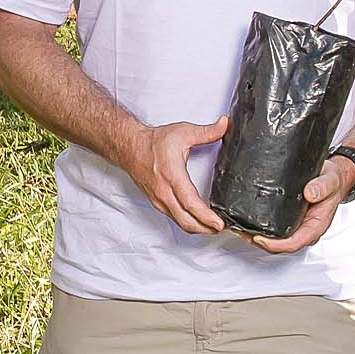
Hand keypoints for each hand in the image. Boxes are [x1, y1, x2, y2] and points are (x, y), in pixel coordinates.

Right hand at [133, 117, 228, 237]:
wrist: (130, 148)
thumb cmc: (153, 143)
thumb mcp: (182, 132)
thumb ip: (206, 131)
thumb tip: (224, 125)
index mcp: (172, 175)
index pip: (190, 202)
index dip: (205, 216)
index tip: (219, 223)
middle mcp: (164, 192)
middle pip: (186, 220)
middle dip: (206, 228)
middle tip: (222, 228)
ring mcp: (159, 200)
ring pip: (180, 222)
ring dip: (198, 228)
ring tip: (214, 227)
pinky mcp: (157, 203)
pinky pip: (175, 218)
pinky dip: (188, 223)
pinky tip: (198, 221)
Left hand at [247, 153, 354, 256]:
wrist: (334, 176)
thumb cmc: (333, 182)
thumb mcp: (331, 180)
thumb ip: (323, 186)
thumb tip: (310, 193)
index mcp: (315, 226)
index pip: (293, 243)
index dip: (275, 244)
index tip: (259, 238)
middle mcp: (304, 229)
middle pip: (279, 245)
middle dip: (259, 242)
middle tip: (241, 231)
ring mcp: (296, 226)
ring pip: (274, 239)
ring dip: (256, 237)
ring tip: (239, 227)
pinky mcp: (288, 219)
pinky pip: (273, 229)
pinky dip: (259, 227)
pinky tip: (247, 220)